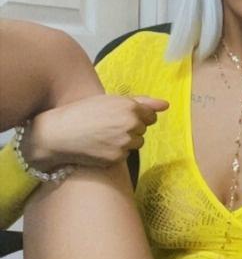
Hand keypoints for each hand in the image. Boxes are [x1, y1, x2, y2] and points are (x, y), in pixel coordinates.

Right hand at [21, 94, 169, 169]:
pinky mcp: (117, 158)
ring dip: (126, 141)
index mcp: (130, 107)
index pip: (151, 115)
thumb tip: (166, 104)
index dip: (137, 116)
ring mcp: (124, 143)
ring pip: (136, 144)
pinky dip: (116, 152)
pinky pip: (125, 155)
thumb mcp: (110, 100)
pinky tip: (100, 146)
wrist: (59, 133)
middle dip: (131, 128)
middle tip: (108, 126)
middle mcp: (130, 125)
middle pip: (143, 130)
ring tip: (104, 136)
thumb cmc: (83, 112)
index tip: (122, 116)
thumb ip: (141, 102)